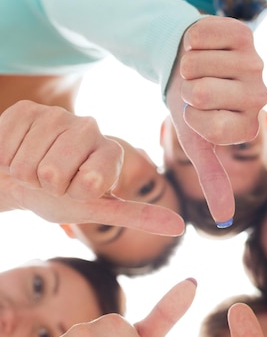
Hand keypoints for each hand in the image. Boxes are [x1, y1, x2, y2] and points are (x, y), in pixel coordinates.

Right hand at [0, 100, 184, 235]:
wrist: (20, 179)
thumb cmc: (62, 197)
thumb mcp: (97, 210)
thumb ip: (135, 216)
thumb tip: (179, 227)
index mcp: (111, 151)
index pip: (90, 183)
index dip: (75, 195)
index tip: (77, 191)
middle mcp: (89, 127)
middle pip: (54, 174)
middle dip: (48, 188)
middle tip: (52, 182)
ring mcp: (56, 115)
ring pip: (27, 163)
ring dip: (25, 175)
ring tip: (35, 169)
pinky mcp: (26, 109)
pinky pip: (6, 147)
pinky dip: (6, 160)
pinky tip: (17, 155)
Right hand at [167, 17, 266, 225]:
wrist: (183, 61)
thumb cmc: (188, 106)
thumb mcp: (197, 145)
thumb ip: (212, 179)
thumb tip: (224, 220)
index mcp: (249, 125)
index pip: (211, 126)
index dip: (191, 117)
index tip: (195, 113)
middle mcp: (259, 95)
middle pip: (204, 94)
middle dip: (186, 90)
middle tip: (195, 88)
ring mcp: (253, 62)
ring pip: (201, 65)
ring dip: (186, 66)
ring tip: (197, 67)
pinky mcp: (243, 32)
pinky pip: (202, 37)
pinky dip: (190, 41)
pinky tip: (200, 46)